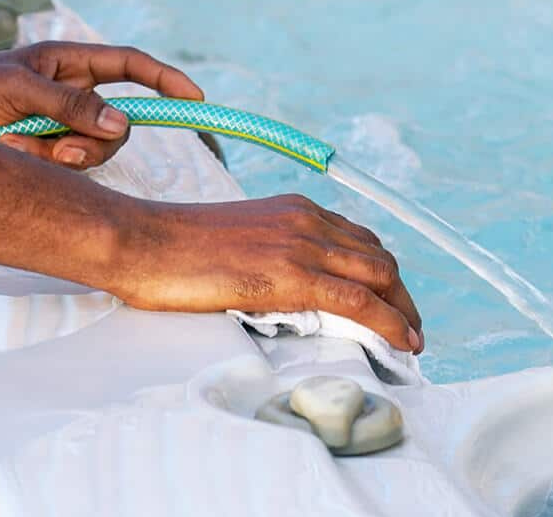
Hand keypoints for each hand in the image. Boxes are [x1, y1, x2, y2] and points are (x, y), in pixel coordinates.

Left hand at [0, 41, 202, 168]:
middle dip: (94, 141)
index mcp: (71, 63)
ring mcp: (62, 124)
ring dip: (60, 155)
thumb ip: (72, 107)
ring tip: (18, 145)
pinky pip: (70, 167)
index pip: (131, 66)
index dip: (165, 80)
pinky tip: (12, 151)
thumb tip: (123, 126)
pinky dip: (44, 164)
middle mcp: (73, 94)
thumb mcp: (20, 89)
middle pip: (117, 123)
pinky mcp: (47, 150)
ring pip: (95, 150)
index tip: (194, 98)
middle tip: (64, 151)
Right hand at [113, 194, 424, 352]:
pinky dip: (390, 322)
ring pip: (379, 276)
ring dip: (404, 311)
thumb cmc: (173, 250)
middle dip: (402, 295)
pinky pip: (359, 300)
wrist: (141, 241)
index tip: (391, 302)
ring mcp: (302, 244)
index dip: (384, 275)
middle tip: (409, 328)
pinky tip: (402, 342)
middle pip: (379, 257)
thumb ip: (272, 256)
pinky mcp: (292, 273)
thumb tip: (291, 290)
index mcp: (296, 210)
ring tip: (411, 341)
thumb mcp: (238, 243)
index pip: (360, 241)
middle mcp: (308, 220)